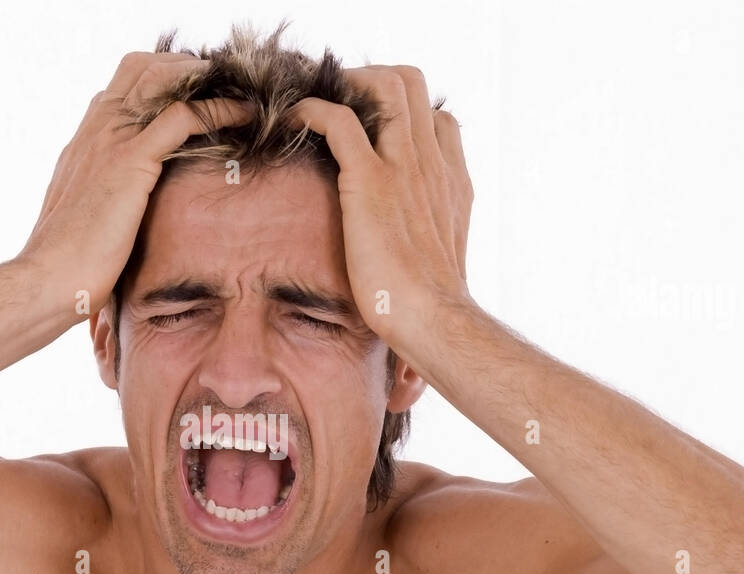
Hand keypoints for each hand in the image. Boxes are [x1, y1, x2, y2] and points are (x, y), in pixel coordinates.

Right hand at [18, 53, 252, 330]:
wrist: (48, 281)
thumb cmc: (68, 266)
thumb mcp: (88, 222)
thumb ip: (106, 204)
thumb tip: (127, 220)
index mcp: (84, 143)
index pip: (121, 86)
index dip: (160, 81)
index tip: (194, 95)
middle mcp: (95, 130)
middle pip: (140, 67)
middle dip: (184, 69)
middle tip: (222, 86)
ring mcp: (110, 141)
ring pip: (161, 78)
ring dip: (204, 80)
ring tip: (239, 91)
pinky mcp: (130, 161)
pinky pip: (182, 116)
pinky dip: (218, 109)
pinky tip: (245, 115)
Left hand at [287, 66, 474, 351]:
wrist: (433, 321)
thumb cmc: (430, 310)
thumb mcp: (438, 266)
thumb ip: (427, 244)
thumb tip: (409, 264)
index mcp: (451, 183)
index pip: (439, 120)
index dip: (403, 115)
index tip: (370, 130)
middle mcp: (433, 164)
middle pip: (412, 84)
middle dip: (370, 81)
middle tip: (337, 106)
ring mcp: (405, 167)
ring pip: (385, 84)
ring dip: (345, 84)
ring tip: (314, 105)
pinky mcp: (371, 181)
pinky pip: (338, 120)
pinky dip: (311, 110)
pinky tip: (292, 123)